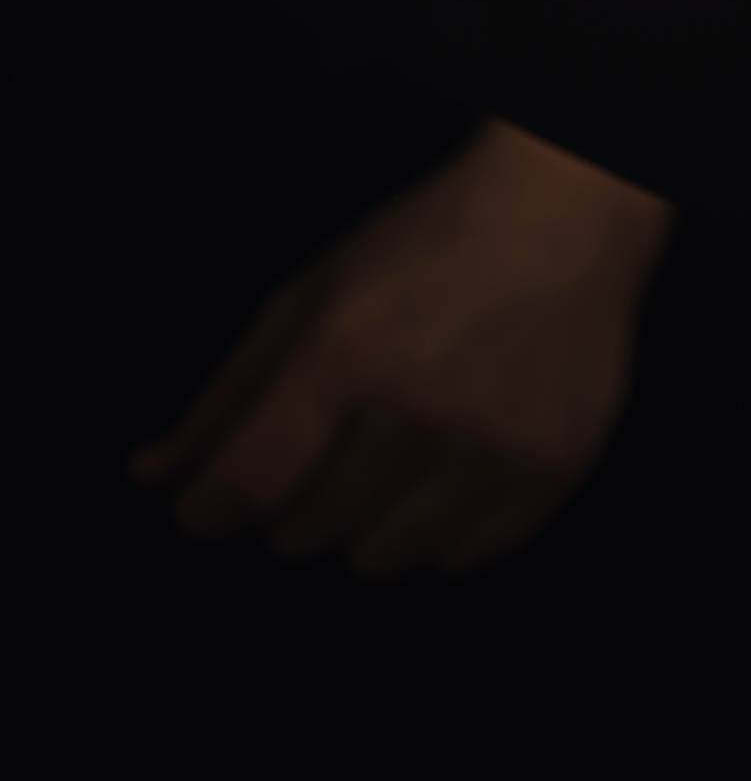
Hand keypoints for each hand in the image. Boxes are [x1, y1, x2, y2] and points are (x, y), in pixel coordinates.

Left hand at [133, 121, 670, 577]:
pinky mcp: (557, 470)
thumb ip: (231, 394)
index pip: (251, 485)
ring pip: (385, 560)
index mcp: (347, 356)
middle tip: (316, 464)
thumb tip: (154, 476)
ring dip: (364, 530)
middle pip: (309, 533)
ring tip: (385, 475)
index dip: (209, 515)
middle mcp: (424, 411)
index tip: (207, 513)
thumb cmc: (427, 248)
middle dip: (290, 511)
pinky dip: (440, 538)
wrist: (567, 221)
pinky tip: (445, 482)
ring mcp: (498, 448)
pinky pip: (467, 560)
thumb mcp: (308, 298)